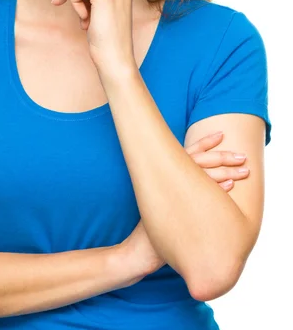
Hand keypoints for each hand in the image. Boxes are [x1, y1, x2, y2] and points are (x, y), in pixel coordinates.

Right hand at [118, 131, 248, 282]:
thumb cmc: (154, 226)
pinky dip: (218, 189)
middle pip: (200, 161)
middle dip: (223, 157)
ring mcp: (174, 194)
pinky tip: (230, 186)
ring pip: (204, 176)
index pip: (189, 152)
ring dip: (226, 171)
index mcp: (166, 173)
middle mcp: (169, 180)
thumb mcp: (162, 198)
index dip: (205, 142)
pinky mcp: (180, 209)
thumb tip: (198, 176)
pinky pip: (203, 195)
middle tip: (241, 156)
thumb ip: (178, 184)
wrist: (140, 250)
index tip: (221, 134)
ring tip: (243, 171)